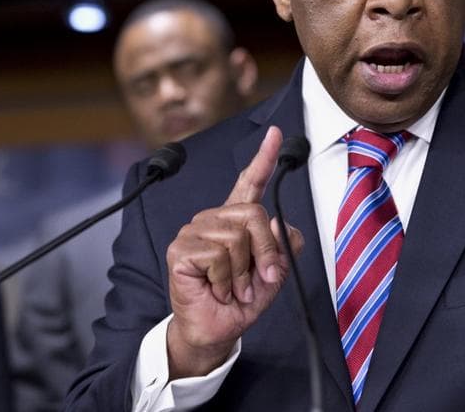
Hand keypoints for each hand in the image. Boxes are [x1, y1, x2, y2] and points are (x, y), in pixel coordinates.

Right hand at [164, 125, 304, 377]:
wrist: (218, 329)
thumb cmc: (242, 299)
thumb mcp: (274, 272)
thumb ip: (284, 245)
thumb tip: (279, 224)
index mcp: (237, 219)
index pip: (251, 182)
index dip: (264, 158)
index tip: (276, 134)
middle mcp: (214, 219)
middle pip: (254, 215)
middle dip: (265, 252)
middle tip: (259, 279)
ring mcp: (194, 232)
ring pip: (237, 238)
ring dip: (244, 273)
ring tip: (234, 287)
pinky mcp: (180, 250)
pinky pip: (218, 255)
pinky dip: (226, 279)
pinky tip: (216, 288)